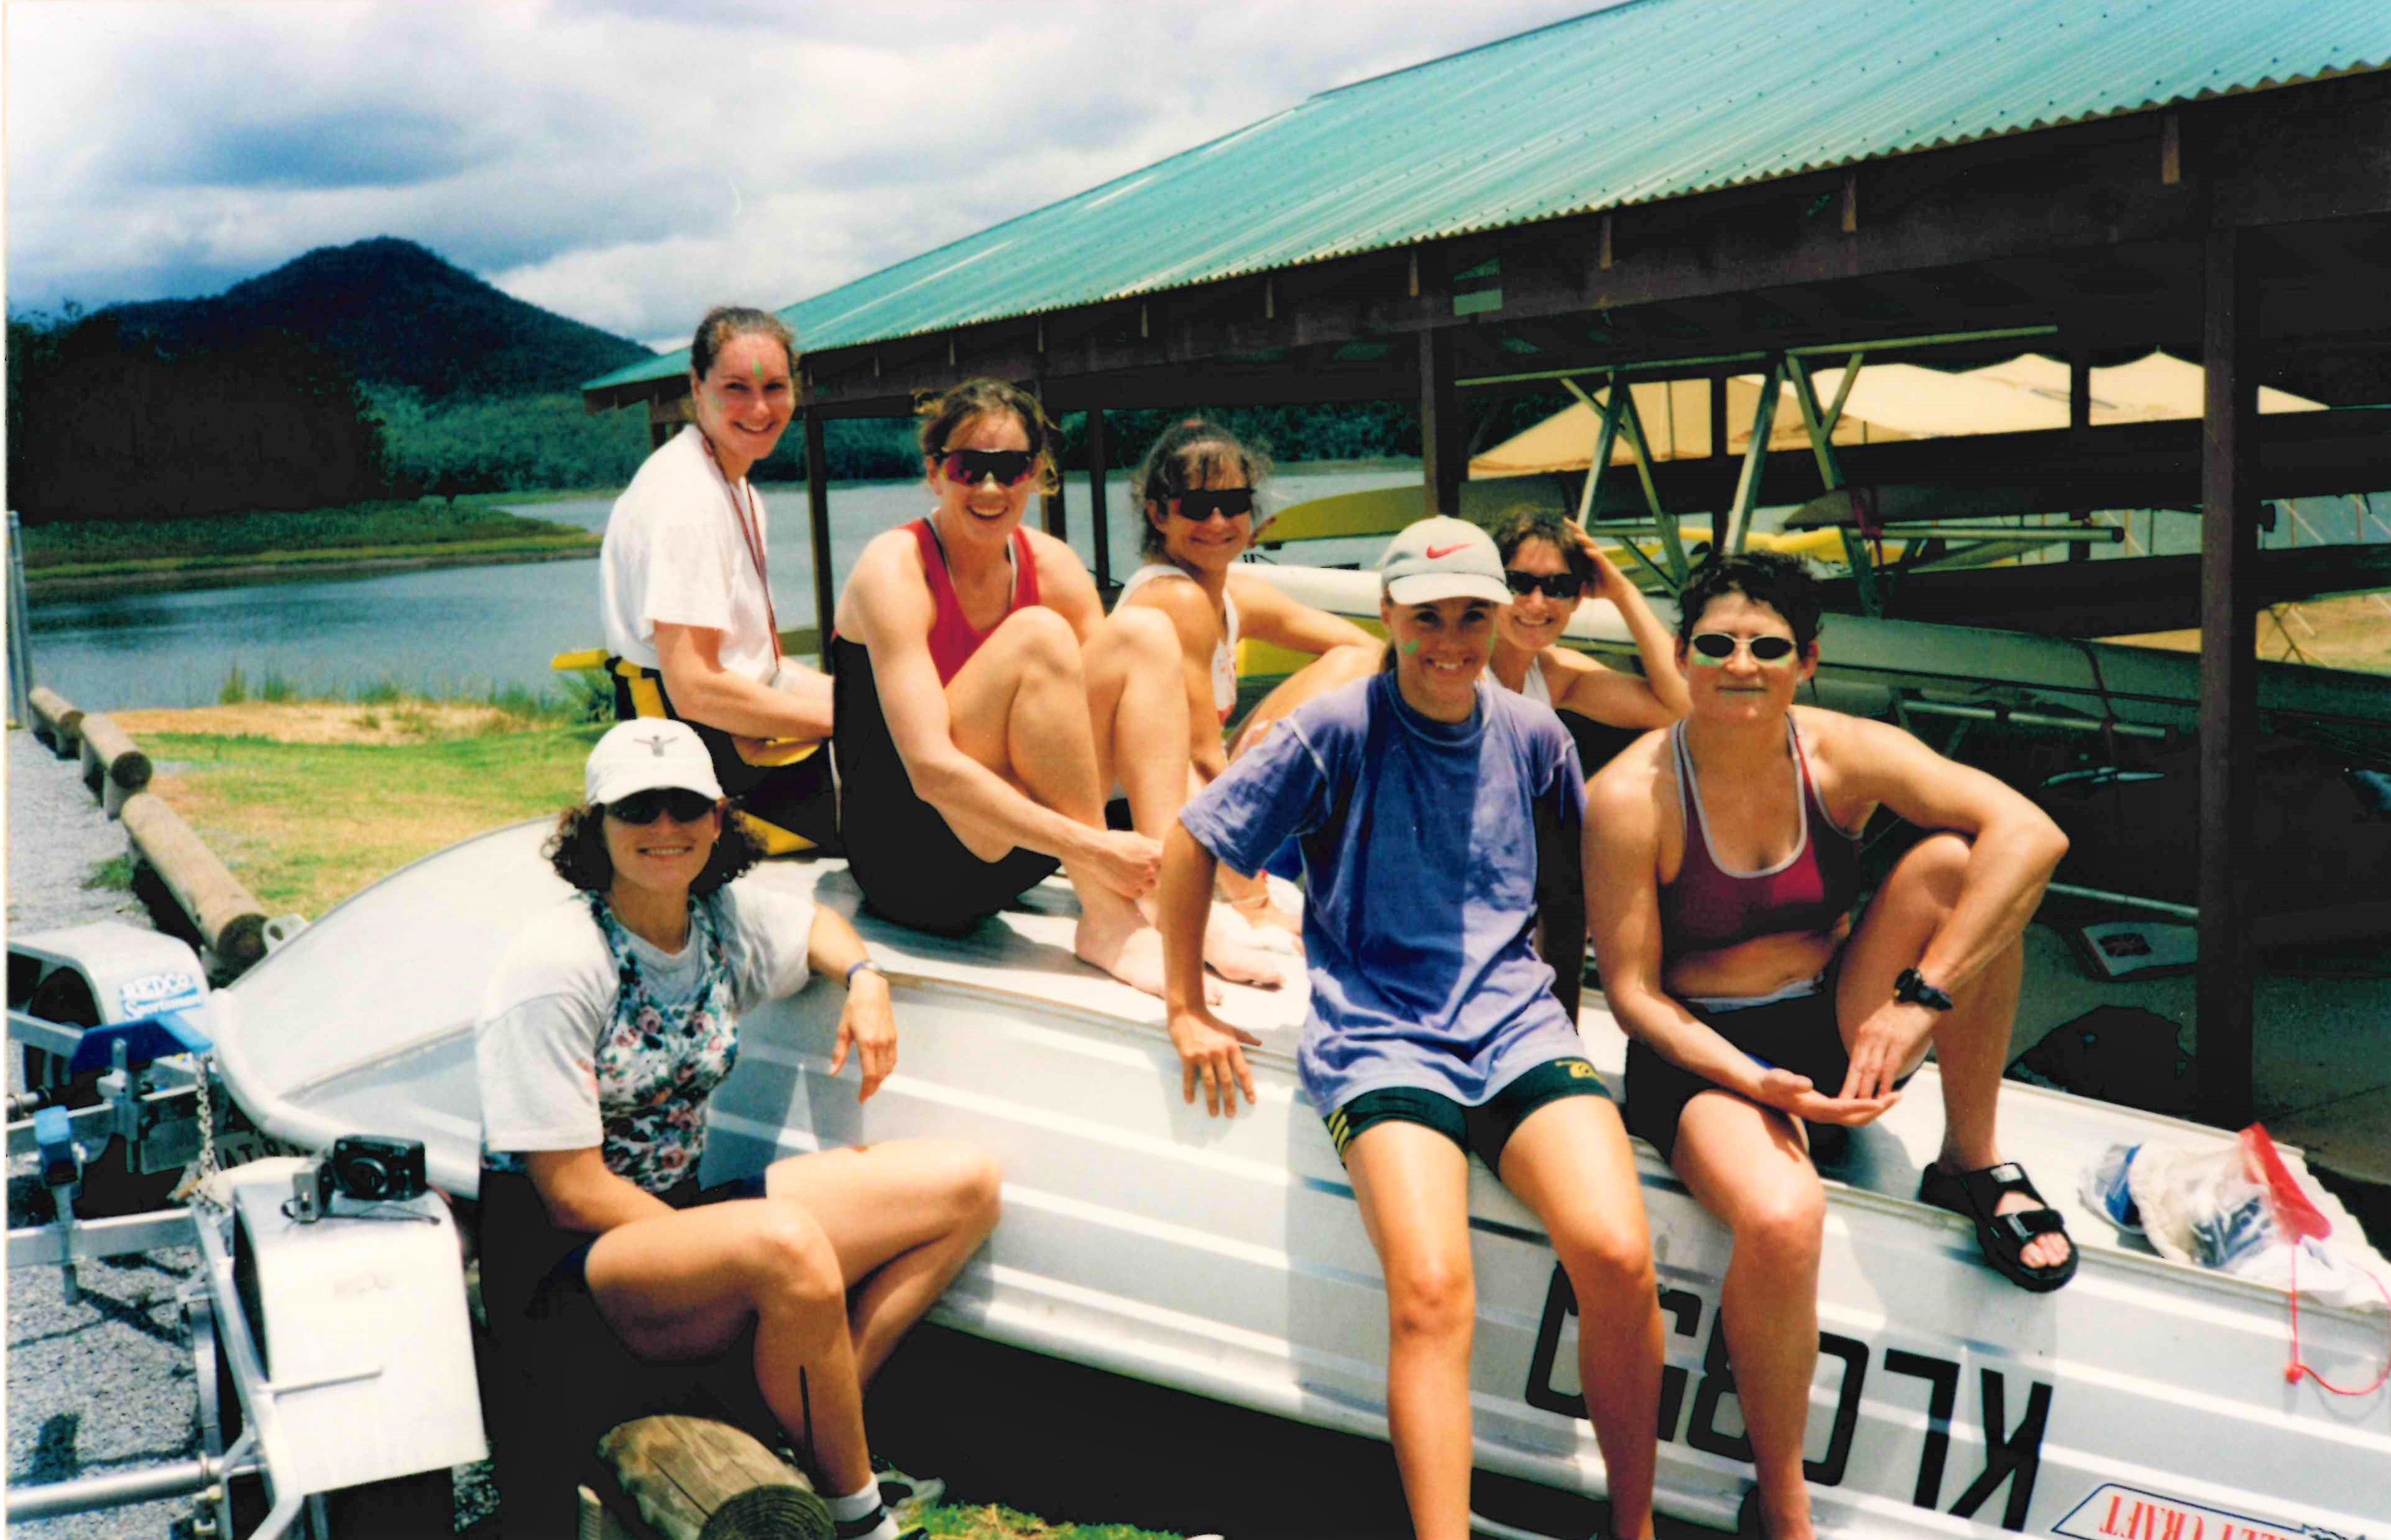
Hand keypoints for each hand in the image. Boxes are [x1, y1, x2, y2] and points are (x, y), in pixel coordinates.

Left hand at [831, 971, 896, 1101]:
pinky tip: (881, 1071)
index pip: (869, 1074)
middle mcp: (881, 1044)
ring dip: (881, 1080)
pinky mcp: (894, 1036)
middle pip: (881, 1074)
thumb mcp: (843, 1030)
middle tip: (865, 1095)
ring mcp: (890, 1040)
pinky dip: (888, 1069)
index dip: (866, 1089)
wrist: (872, 989)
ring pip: (889, 1068)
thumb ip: (839, 1053)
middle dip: (873, 1088)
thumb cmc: (854, 1008)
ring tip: (872, 1086)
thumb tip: (833, 1072)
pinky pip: (893, 1058)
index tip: (861, 1099)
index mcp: (867, 1043)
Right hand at [1081, 826, 1164, 899]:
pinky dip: (1134, 889)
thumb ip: (1152, 845)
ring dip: (1145, 882)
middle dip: (1154, 872)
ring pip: (1152, 885)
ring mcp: (1142, 881)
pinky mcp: (1131, 891)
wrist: (1095, 852)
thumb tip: (1161, 848)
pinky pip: (1139, 893)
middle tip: (1140, 867)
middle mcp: (1151, 868)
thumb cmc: (1114, 841)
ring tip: (1131, 873)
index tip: (1158, 862)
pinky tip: (1124, 881)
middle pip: (1162, 875)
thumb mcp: (1136, 837)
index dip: (1164, 862)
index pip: (1170, 862)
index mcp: (1155, 854)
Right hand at [1169, 1003, 1261, 1117]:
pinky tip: (1190, 1100)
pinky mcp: (1187, 1057)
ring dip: (1212, 1100)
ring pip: (1210, 1083)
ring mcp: (1202, 1055)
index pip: (1243, 1071)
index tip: (1251, 1101)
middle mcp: (1219, 1052)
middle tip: (1231, 1114)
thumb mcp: (1230, 1028)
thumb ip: (1245, 1037)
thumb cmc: (1210, 1021)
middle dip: (1230, 1100)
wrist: (1187, 1011)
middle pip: (1227, 1081)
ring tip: (1214, 1113)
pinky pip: (1189, 1077)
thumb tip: (1260, 1043)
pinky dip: (1189, 1090)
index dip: (1248, 1087)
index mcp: (1231, 1046)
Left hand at [1568, 523, 1637, 602]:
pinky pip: (1600, 558)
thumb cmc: (1601, 589)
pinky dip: (1594, 554)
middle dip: (1575, 529)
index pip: (1577, 544)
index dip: (1569, 536)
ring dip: (1584, 540)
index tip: (1560, 526)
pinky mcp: (1607, 565)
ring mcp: (1600, 559)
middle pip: (1584, 540)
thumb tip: (1561, 587)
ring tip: (1576, 535)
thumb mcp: (1584, 588)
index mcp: (1587, 559)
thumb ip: (1574, 585)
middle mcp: (1593, 556)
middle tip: (1565, 520)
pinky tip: (1588, 551)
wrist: (1617, 593)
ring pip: (1592, 546)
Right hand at [1751, 1065, 1900, 1126]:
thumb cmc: (1771, 1083)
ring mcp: (1826, 1114)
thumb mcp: (1779, 1079)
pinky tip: (1877, 1096)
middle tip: (1898, 1096)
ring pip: (1857, 1117)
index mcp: (1814, 1108)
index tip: (1880, 1102)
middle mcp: (1823, 1115)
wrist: (1763, 1090)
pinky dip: (1867, 1106)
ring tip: (1894, 1096)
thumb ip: (1792, 1083)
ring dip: (1877, 1108)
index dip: (1862, 1106)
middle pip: (1857, 1119)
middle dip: (1878, 1109)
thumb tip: (1807, 1085)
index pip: (1843, 1110)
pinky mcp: (1827, 1110)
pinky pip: (1853, 1112)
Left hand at [1838, 999, 1938, 1101]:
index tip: (1841, 1098)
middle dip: (1850, 1090)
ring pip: (1870, 1070)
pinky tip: (1884, 1096)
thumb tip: (1877, 1062)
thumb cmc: (1907, 1009)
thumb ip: (1878, 1043)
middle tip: (1843, 1109)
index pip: (1853, 1062)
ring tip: (1861, 1108)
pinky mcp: (1900, 1041)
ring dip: (1865, 1091)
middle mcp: (1870, 1036)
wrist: (1923, 990)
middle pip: (1857, 1069)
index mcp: (1865, 1033)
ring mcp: (1884, 1039)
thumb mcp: (1885, 1025)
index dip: (1847, 1082)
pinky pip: (1890, 1066)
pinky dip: (1886, 1083)